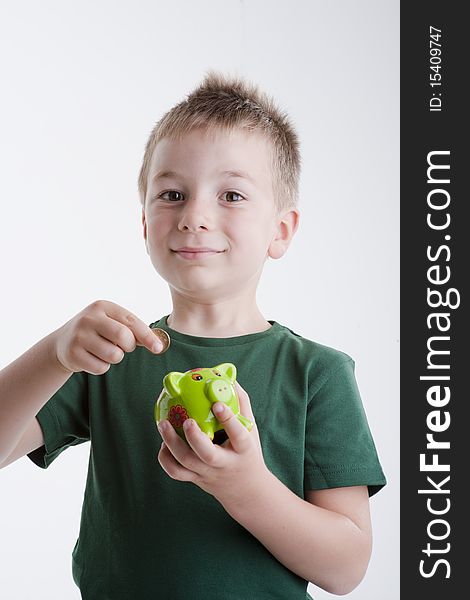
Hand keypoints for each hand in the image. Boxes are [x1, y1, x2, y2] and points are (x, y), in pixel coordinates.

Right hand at [52, 300, 163, 374]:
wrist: (63, 342)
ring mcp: (79, 336)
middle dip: (129, 346)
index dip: (147, 336)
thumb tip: (158, 343)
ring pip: (114, 355)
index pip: (131, 321)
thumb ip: (133, 330)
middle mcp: (89, 318)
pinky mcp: (73, 354)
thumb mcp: (112, 323)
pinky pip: (101, 367)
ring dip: (115, 358)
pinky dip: (102, 367)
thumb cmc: (97, 332)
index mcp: (103, 306)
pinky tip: (93, 358)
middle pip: (123, 336)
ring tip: (105, 351)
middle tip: (122, 346)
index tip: (158, 348)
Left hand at [157, 381, 269, 508]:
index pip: (238, 435)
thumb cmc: (247, 452)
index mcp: (243, 450)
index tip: (217, 404)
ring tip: (163, 424)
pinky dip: (165, 458)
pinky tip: (163, 443)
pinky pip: (175, 473)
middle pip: (207, 455)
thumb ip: (241, 403)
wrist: (246, 490)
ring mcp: (208, 473)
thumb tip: (228, 377)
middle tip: (186, 420)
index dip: (228, 419)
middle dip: (194, 437)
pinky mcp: (195, 480)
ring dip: (171, 443)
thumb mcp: (251, 429)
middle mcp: (224, 464)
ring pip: (185, 464)